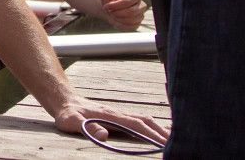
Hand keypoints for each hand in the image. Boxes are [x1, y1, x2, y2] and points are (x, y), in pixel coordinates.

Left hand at [53, 94, 168, 144]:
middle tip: (179, 144)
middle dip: (162, 132)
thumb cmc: (68, 113)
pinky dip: (153, 125)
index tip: (165, 143)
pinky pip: (140, 120)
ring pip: (145, 119)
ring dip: (159, 128)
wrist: (65, 100)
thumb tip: (105, 135)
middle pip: (146, 121)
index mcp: (111, 115)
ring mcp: (119, 113)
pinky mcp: (118, 116)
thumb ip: (87, 128)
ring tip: (175, 139)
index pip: (137, 125)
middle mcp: (119, 113)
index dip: (151, 134)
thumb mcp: (72, 121)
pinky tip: (159, 130)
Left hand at [100, 0, 145, 30]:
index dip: (116, 5)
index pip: (128, 1)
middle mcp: (141, 5)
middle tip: (109, 12)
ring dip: (118, 20)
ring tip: (111, 16)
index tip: (106, 7)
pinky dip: (120, 26)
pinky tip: (114, 21)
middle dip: (117, 13)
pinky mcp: (137, 24)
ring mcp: (140, 15)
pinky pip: (130, 28)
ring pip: (131, 21)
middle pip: (131, 12)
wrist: (111, 8)